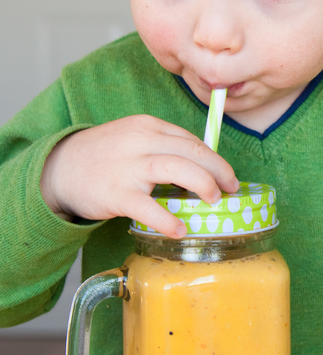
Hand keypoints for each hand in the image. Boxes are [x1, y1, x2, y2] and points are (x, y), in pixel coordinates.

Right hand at [40, 115, 238, 237]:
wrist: (58, 168)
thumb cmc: (104, 156)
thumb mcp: (134, 138)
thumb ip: (164, 146)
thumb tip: (203, 166)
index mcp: (149, 126)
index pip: (191, 140)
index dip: (215, 159)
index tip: (227, 175)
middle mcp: (141, 141)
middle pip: (192, 151)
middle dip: (219, 170)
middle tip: (232, 188)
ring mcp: (128, 167)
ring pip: (177, 168)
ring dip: (203, 184)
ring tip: (214, 200)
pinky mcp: (116, 194)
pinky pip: (148, 207)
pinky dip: (167, 219)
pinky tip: (180, 229)